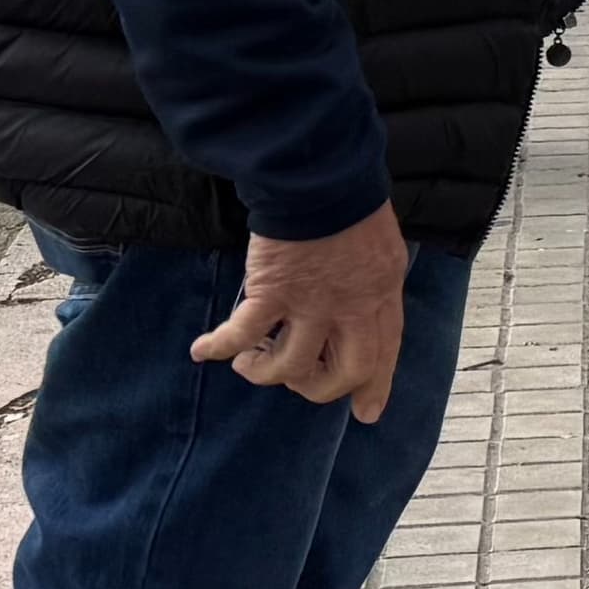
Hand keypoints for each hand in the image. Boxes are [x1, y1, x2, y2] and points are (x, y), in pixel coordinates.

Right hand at [190, 203, 409, 420]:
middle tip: (297, 381)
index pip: (385, 348)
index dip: (375, 383)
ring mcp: (312, 302)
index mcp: (381, 291)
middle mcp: (352, 305)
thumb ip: (369, 280)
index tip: (366, 412)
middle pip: (344, 371)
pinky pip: (244, 333)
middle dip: (318, 387)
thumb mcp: (379, 246)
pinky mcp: (272, 292)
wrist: (321, 176)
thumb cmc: (350, 201)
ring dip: (265, 371)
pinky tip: (202, 350)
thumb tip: (356, 304)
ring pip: (292, 364)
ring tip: (248, 361)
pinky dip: (219, 346)